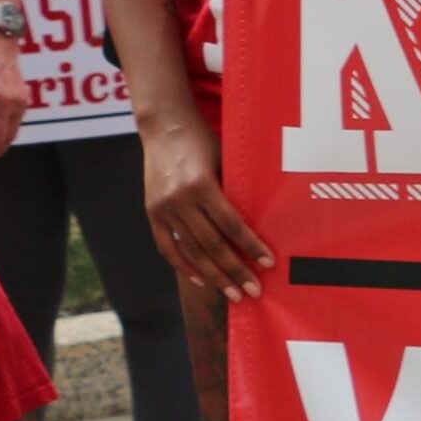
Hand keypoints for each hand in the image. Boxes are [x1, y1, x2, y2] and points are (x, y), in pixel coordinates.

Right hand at [142, 114, 270, 301]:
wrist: (164, 127)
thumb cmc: (204, 140)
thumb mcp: (226, 160)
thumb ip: (236, 191)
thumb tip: (262, 224)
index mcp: (201, 184)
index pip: (231, 225)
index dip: (251, 246)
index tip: (269, 263)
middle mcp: (179, 200)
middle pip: (211, 244)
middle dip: (235, 270)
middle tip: (254, 291)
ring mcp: (162, 209)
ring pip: (190, 251)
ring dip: (214, 276)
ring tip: (233, 293)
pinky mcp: (152, 213)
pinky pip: (167, 246)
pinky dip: (184, 265)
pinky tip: (202, 279)